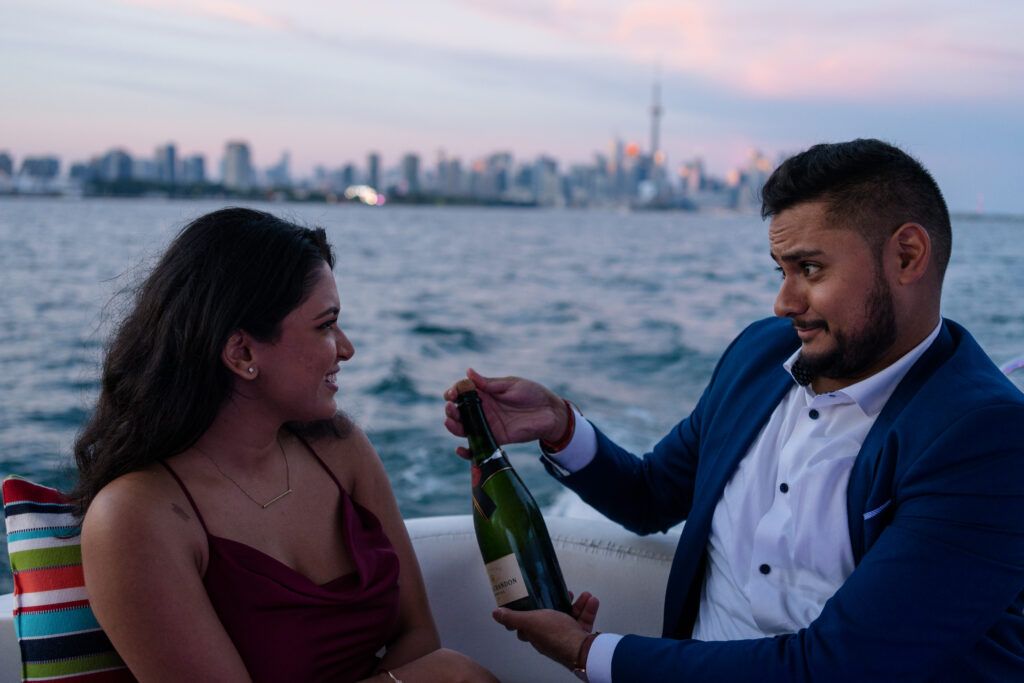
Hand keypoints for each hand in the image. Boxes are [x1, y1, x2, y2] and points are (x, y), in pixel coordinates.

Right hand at [443, 368, 569, 457]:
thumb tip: (468, 372)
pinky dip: (466, 451)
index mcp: (485, 393)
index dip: (454, 392)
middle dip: (450, 409)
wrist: (551, 412)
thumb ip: (489, 383)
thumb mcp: (511, 384)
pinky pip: (477, 446)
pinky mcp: (496, 439)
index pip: (462, 393)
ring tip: (450, 422)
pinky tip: (459, 449)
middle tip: (451, 406)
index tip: (453, 393)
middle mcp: (483, 409)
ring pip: (463, 428)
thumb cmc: (533, 393)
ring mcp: (488, 425)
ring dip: (453, 426)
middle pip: (458, 411)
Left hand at [491, 592, 599, 669]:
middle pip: (552, 616)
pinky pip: (584, 620)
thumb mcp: (531, 621)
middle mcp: (551, 636)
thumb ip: (513, 617)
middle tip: (563, 593)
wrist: (583, 649)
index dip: (530, 610)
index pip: (528, 624)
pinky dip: (588, 609)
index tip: (533, 598)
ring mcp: (566, 636)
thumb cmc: (557, 636)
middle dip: (558, 602)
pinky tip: (591, 601)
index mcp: (536, 633)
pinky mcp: (580, 636)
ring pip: (570, 616)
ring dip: (576, 604)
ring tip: (580, 595)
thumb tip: (496, 614)